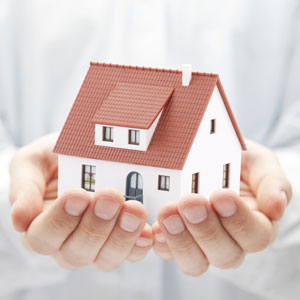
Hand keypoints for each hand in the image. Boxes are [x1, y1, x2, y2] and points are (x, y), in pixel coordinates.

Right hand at [10, 133, 152, 269]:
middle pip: (77, 252)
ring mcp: (97, 244)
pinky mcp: (121, 239)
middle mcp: (67, 242)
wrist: (82, 154)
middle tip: (111, 197)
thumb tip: (20, 218)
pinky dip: (140, 244)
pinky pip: (131, 252)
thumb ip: (25, 187)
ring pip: (105, 257)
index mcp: (40, 226)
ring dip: (121, 236)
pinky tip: (148, 230)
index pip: (42, 237)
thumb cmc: (54, 160)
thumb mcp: (32, 162)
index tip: (78, 194)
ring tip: (134, 210)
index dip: (59, 221)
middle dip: (96, 226)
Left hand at [152, 140, 291, 275]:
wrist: (211, 157)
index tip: (221, 195)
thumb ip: (272, 182)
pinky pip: (168, 252)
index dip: (239, 221)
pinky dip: (161, 242)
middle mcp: (229, 240)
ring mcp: (200, 242)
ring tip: (168, 212)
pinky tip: (154, 226)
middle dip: (206, 230)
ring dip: (181, 239)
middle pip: (224, 254)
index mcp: (255, 224)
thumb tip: (277, 207)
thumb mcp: (259, 162)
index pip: (255, 236)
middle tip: (190, 202)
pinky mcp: (175, 238)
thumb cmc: (238, 162)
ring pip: (195, 261)